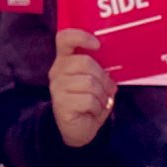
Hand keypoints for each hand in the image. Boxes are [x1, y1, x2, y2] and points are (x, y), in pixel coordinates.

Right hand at [48, 28, 114, 148]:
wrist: (78, 129)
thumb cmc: (88, 101)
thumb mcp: (96, 81)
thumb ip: (100, 69)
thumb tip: (110, 70)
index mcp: (65, 60)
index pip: (65, 38)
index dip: (81, 36)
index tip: (97, 45)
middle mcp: (57, 71)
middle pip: (85, 62)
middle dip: (102, 78)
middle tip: (107, 89)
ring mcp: (57, 87)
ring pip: (89, 82)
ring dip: (101, 95)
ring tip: (99, 102)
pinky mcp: (61, 103)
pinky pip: (88, 99)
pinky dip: (97, 107)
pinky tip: (92, 111)